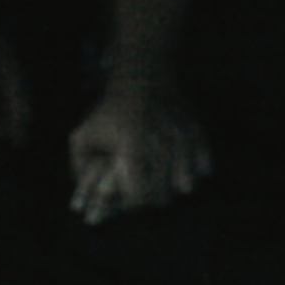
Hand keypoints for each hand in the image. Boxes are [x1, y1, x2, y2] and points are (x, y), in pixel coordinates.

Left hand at [67, 80, 212, 225]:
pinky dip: (196, 172)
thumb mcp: (83, 135)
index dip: (133, 204)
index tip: (129, 199)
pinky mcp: (198, 133)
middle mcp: (159, 145)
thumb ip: (79, 168)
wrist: (142, 80)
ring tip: (164, 182)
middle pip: (163, 195)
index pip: (138, 195)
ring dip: (174, 188)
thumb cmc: (110, 112)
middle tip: (146, 192)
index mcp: (131, 148)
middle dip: (153, 199)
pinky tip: (184, 167)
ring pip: (186, 184)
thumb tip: (81, 196)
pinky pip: (205, 167)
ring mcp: (181, 139)